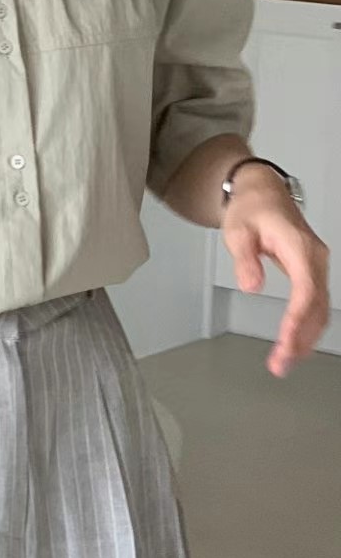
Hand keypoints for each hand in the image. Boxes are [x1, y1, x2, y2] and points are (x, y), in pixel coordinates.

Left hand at [222, 166, 330, 376]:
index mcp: (299, 247)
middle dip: (300, 339)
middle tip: (281, 364)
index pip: (305, 290)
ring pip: (319, 309)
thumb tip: (251, 285)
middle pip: (316, 306)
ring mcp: (315, 265)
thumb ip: (245, 260)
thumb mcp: (238, 231)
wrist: (262, 193)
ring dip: (305, 338)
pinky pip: (314, 304)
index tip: (286, 342)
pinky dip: (306, 327)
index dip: (297, 320)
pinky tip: (295, 344)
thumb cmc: (251, 209)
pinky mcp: (310, 271)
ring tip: (285, 362)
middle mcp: (314, 258)